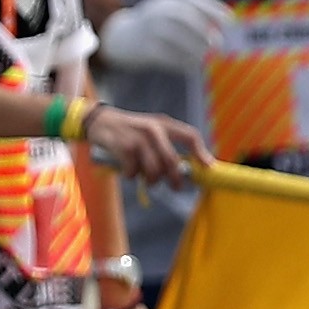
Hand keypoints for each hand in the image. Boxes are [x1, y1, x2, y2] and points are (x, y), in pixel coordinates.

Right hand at [79, 103, 205, 186]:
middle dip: (175, 178)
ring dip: (151, 180)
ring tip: (147, 180)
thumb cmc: (130, 130)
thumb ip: (165, 145)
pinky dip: (132, 177)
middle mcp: (154, 129)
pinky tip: (128, 172)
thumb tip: (182, 170)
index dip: (201, 152)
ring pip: (154, 170)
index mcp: (164, 123)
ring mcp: (139, 138)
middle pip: (172, 161)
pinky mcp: (124, 148)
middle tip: (176, 187)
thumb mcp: (150, 130)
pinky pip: (134, 172)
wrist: (100, 121)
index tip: (208, 166)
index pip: (190, 135)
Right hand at [98, 0, 234, 71]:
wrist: (120, 39)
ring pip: (174, 36)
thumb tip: (226, 27)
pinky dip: (183, 62)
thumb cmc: (156, 25)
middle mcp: (156, 10)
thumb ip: (197, 15)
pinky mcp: (144, 48)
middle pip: (182, 15)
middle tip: (219, 43)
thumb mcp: (172, 12)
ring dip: (195, 48)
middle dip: (203, 28)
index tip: (231, 21)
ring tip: (206, 57)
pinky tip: (194, 66)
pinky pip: (166, 55)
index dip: (213, 8)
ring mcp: (148, 28)